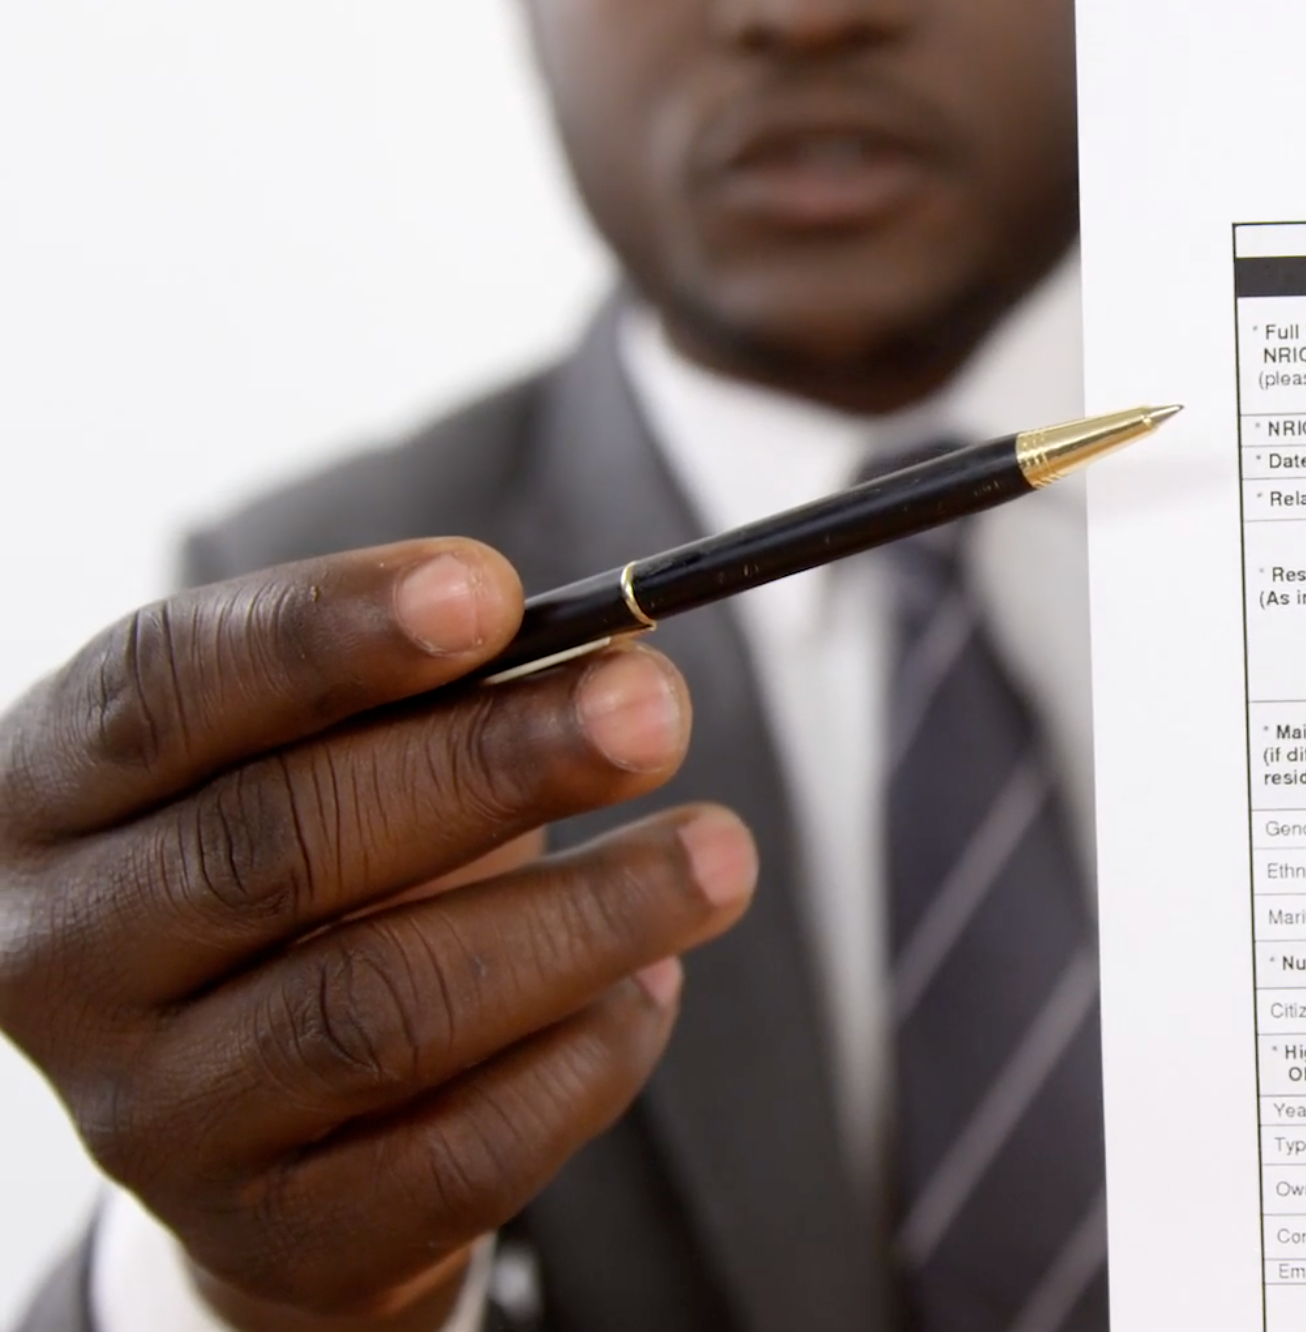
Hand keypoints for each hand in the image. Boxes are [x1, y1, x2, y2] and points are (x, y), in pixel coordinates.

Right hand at [0, 540, 756, 1330]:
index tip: (489, 590)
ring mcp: (159, 1118)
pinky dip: (581, 1058)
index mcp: (50, 796)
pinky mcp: (280, 1236)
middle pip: (279, 846)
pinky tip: (653, 987)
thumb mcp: (320, 762)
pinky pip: (460, 1151)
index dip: (327, 633)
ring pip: (377, 1011)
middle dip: (490, 766)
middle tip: (654, 708)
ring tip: (718, 855)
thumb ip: (427, 698)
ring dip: (578, 920)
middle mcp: (65, 959)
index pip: (166, 690)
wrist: (265, 1128)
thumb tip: (603, 657)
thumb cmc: (313, 878)